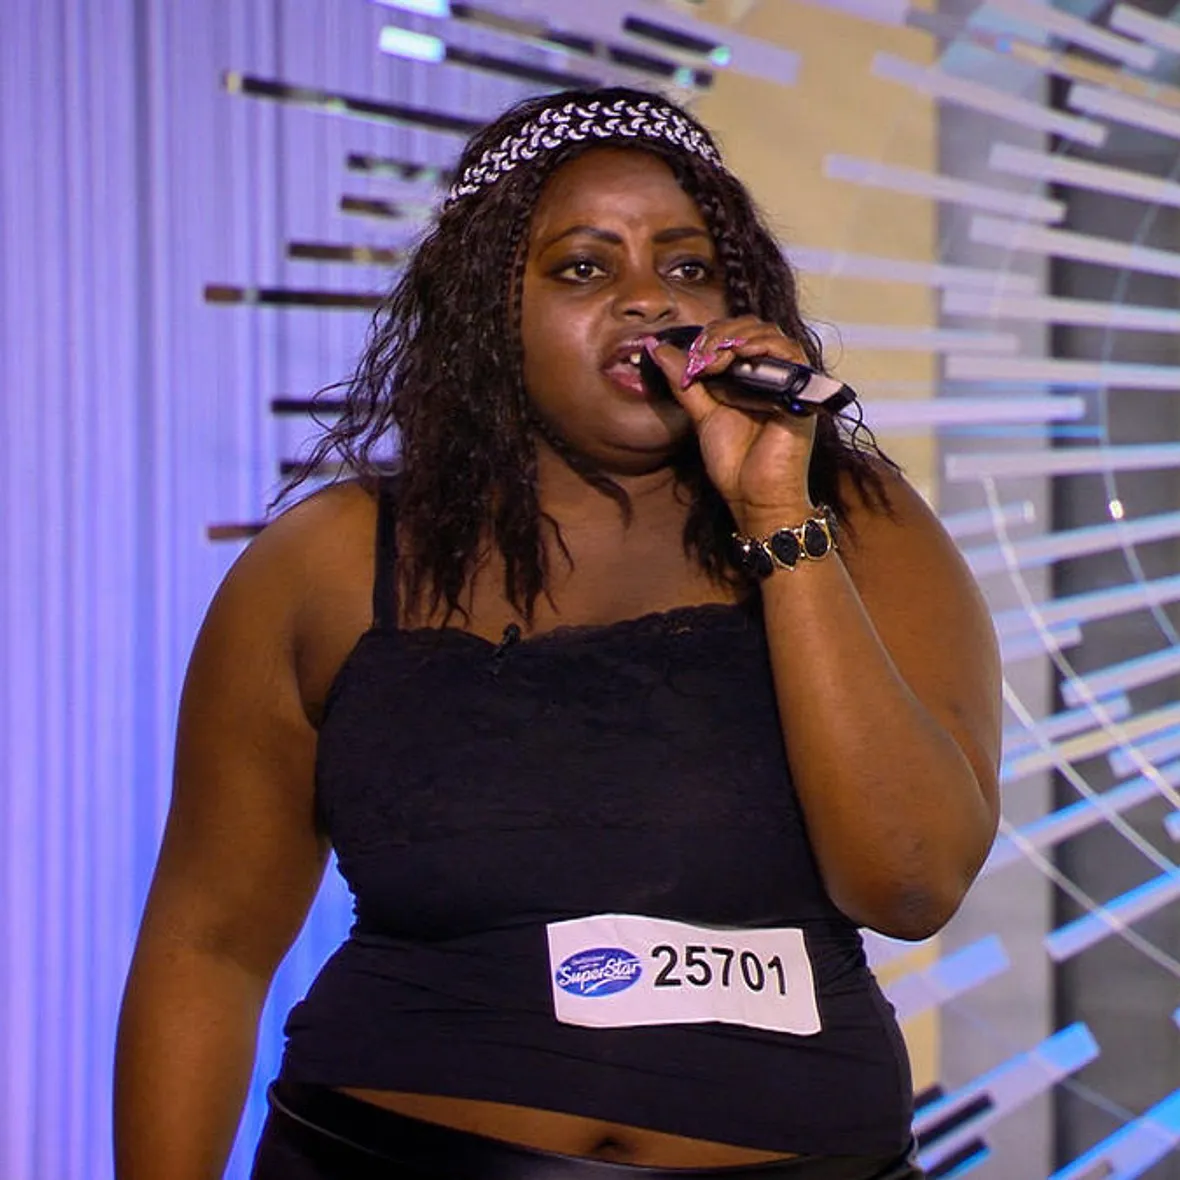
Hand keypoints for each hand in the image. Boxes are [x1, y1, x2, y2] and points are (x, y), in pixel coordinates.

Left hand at [644, 317, 817, 530]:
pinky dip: (767, 345)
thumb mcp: (702, 415)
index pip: (732, 334)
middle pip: (751, 327)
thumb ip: (684, 381)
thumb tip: (659, 349)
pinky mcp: (801, 392)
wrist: (754, 496)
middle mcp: (769, 375)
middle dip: (722, 334)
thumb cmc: (734, 462)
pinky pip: (793, 354)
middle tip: (703, 357)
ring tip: (719, 357)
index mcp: (746, 378)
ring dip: (739, 336)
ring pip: (771, 333)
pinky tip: (743, 353)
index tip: (692, 360)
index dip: (710, 337)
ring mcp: (787, 382)